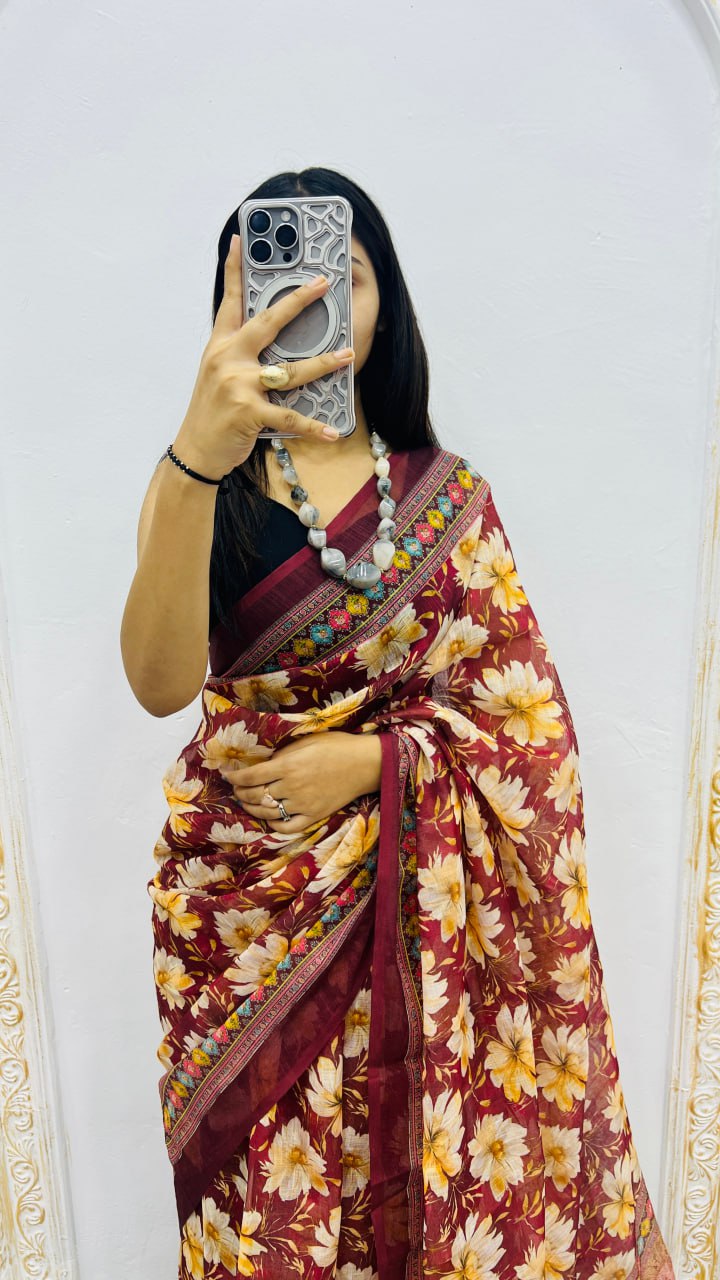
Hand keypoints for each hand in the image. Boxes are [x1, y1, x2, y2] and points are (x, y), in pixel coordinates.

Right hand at [172, 234, 354, 479]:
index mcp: (221, 346)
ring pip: (290, 370)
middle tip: (322, 284)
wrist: (195, 450)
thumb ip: (241, 355)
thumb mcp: (218, 375)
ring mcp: (238, 384)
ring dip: (324, 363)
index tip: (239, 240)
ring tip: (348, 356)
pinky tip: (331, 431)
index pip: (230, 301)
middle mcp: (228, 358)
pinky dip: (312, 427)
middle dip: (297, 301)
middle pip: (268, 322)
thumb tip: (273, 346)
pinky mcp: (248, 412)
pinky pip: (289, 417)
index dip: (234, 270)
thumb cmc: (212, 413)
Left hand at [218, 731, 381, 832]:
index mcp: (288, 766)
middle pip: (254, 795)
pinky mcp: (313, 816)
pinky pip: (287, 827)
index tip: (225, 774)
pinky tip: (268, 817)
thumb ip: (283, 753)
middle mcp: (291, 787)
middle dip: (239, 792)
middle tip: (235, 787)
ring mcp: (302, 805)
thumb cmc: (337, 746)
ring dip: (251, 807)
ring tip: (246, 801)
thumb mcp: (307, 740)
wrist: (365, 764)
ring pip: (266, 812)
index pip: (250, 776)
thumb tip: (264, 763)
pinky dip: (273, 824)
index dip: (233, 777)